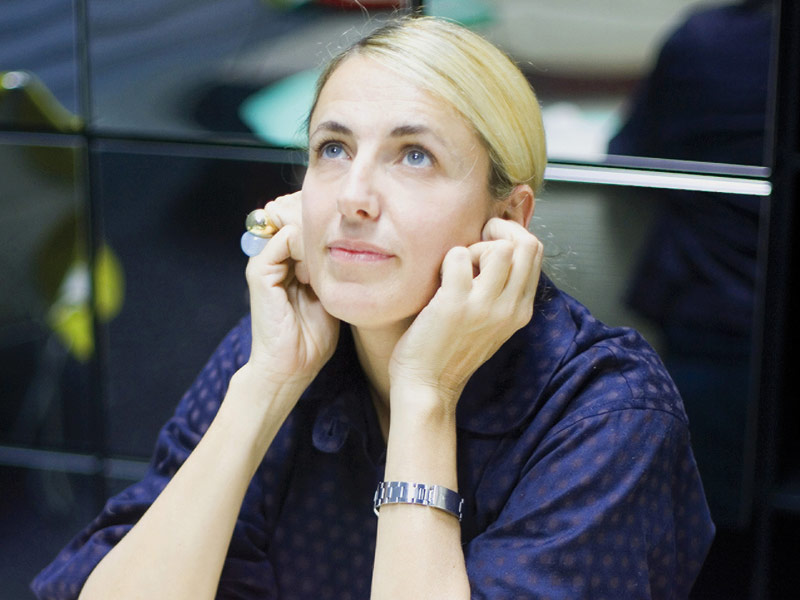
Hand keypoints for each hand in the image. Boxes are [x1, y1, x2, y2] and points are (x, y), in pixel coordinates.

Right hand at [244, 192, 338, 390]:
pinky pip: (285, 239)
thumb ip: (334, 270)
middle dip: (323, 225)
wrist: (290, 368)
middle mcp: (274, 258)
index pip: (304, 222)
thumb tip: (356, 246)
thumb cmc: (312, 339)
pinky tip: (315, 274)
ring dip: (317, 238)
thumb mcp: (330, 296)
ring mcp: (264, 262)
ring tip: (327, 266)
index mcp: (288, 263)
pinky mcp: (260, 272)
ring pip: (293, 222)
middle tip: (344, 247)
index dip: (327, 224)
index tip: (349, 244)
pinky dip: (306, 248)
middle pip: (297, 214)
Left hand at [389, 218, 542, 410]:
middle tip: (474, 243)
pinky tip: (439, 280)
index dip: (511, 235)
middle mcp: (510, 308)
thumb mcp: (491, 322)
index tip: (487, 241)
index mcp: (521, 311)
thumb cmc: (450, 350)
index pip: (535, 252)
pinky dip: (446, 259)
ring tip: (458, 269)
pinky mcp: (455, 305)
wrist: (427, 386)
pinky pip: (458, 256)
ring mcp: (484, 307)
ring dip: (474, 248)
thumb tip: (497, 247)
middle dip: (499, 231)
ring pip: (500, 248)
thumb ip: (501, 291)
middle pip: (527, 244)